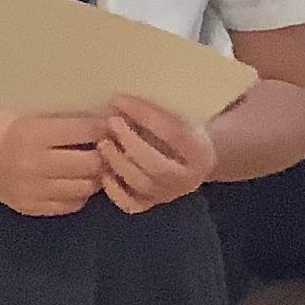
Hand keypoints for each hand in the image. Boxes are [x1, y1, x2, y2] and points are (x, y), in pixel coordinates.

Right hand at [0, 109, 107, 216]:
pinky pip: (70, 205)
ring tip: (91, 166)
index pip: (85, 132)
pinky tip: (73, 181)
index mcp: (30, 134)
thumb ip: (62, 124)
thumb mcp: (25, 117)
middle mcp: (33, 164)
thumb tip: (105, 126)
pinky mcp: (30, 207)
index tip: (113, 125)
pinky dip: (78, 193)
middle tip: (109, 148)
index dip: (104, 127)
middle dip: (105, 155)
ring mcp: (31, 190)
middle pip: (91, 164)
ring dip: (94, 176)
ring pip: (85, 187)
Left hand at [98, 93, 217, 212]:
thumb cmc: (177, 129)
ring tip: (103, 143)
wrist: (189, 159)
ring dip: (118, 163)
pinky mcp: (150, 204)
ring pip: (142, 185)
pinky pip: (130, 204)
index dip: (146, 116)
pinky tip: (104, 172)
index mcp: (201, 152)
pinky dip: (114, 190)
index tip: (120, 99)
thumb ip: (158, 112)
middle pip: (158, 167)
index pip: (175, 134)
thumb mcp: (179, 117)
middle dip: (130, 143)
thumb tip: (119, 100)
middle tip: (110, 122)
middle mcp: (189, 179)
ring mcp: (168, 194)